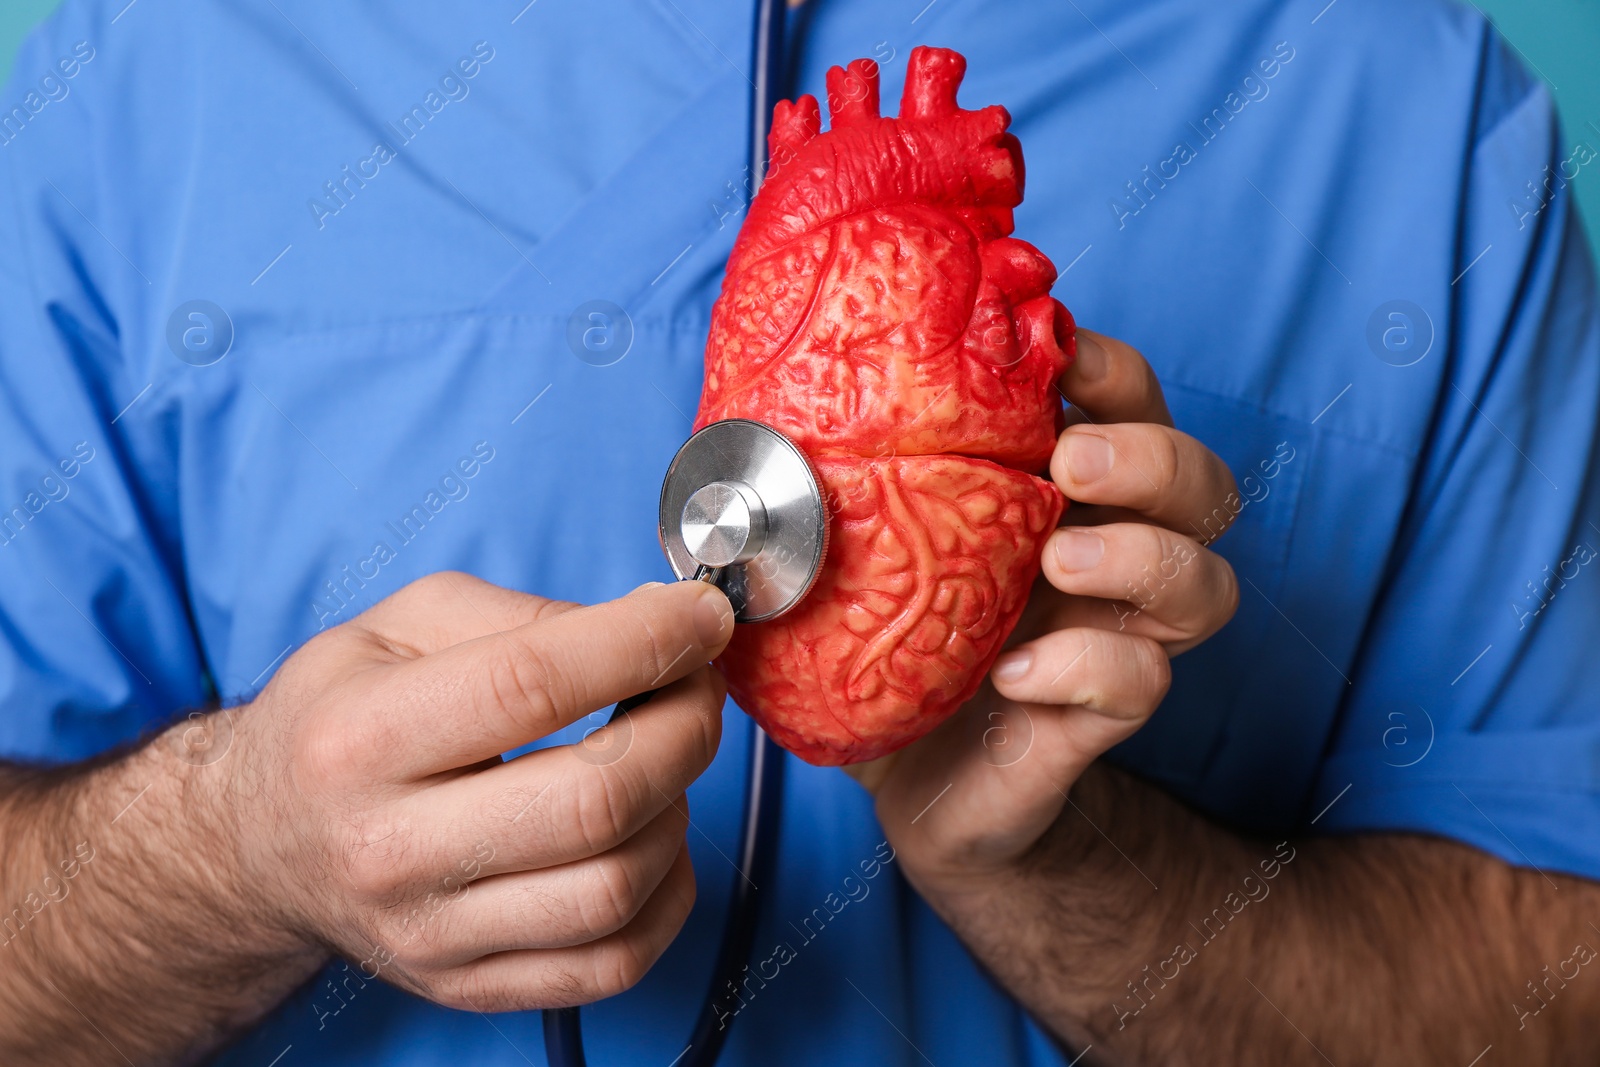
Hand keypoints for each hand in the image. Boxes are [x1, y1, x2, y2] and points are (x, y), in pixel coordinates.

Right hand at [211, 573, 733, 1010]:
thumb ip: (525, 615)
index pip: (533, 685)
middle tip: (696, 685)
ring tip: (660, 759)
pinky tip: (651, 835)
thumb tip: (650, 627)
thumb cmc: (341, 718)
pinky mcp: (467, 987)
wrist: (258, 844)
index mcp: (360, 737)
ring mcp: (430, 933)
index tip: (699, 615)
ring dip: (677, 808)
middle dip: (684, 725)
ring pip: (615, 887)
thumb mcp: (402, 624)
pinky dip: (668, 893)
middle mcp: (388, 847)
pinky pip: (614, 962)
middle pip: (593, 799)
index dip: (643, 641)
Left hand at [849, 328, 1238, 891]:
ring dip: (1145, 556)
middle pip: (1200, 483)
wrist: (906, 787)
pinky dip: (1088, 668)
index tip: (1063, 356)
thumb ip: (814, 500)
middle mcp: (1103, 556)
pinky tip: (1014, 676)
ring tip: (1062, 561)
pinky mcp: (1097, 719)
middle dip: (1151, 454)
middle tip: (1070, 462)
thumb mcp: (843, 561)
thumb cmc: (880, 651)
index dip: (1113, 372)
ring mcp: (1109, 639)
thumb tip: (725, 446)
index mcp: (1050, 494)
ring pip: (1206, 584)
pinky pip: (1142, 682)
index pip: (1126, 407)